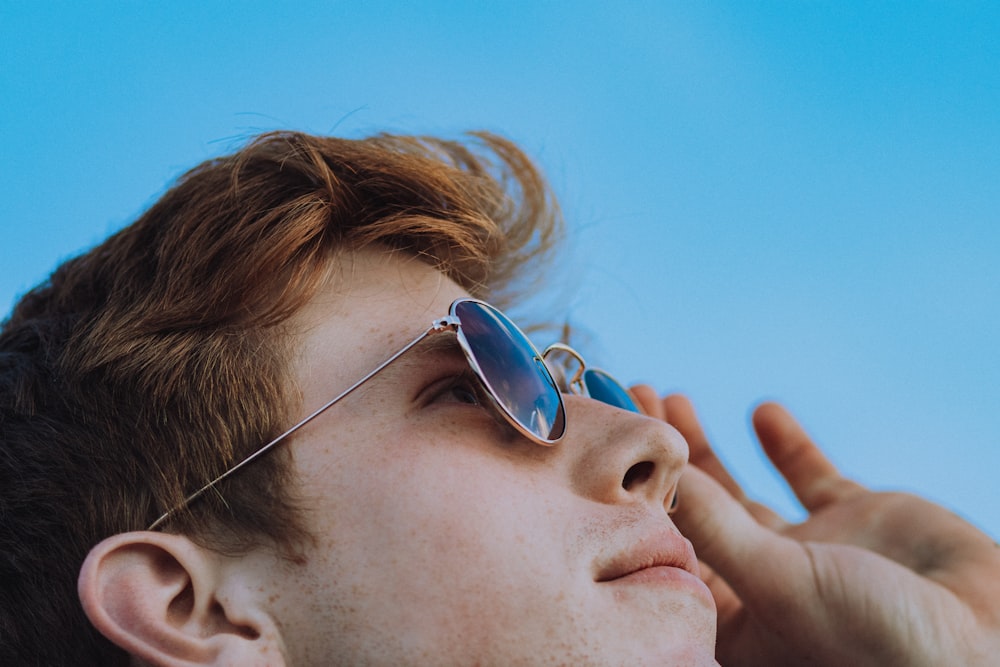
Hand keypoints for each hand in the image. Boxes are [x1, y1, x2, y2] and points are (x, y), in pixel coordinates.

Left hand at [632, 388, 999, 666]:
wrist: (989, 639)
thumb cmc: (878, 641)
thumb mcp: (779, 586)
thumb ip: (718, 530)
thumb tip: (665, 474)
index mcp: (734, 618)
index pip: (664, 548)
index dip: (633, 498)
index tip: (604, 445)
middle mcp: (764, 581)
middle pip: (692, 508)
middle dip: (659, 456)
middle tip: (623, 399)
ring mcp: (810, 549)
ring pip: (739, 489)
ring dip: (704, 444)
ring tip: (667, 395)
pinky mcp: (855, 520)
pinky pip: (811, 474)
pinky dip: (786, 442)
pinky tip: (764, 412)